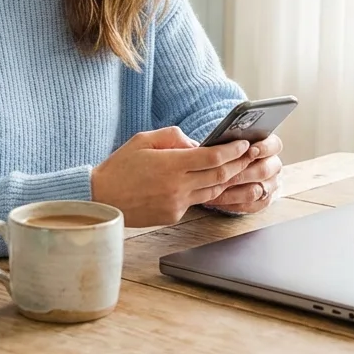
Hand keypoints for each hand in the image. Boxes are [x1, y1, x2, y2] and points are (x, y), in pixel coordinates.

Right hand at [91, 126, 253, 226]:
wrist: (102, 199)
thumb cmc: (120, 166)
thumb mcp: (143, 140)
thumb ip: (173, 136)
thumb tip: (196, 143)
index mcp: (171, 165)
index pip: (213, 157)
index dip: (232, 150)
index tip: (244, 143)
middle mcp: (178, 186)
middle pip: (219, 175)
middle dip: (239, 164)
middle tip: (251, 154)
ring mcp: (177, 204)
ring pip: (213, 191)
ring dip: (227, 179)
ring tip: (238, 168)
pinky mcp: (173, 216)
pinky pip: (196, 202)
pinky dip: (204, 191)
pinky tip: (210, 182)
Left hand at [202, 134, 282, 213]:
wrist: (226, 169)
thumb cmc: (228, 151)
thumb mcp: (230, 142)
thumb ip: (231, 142)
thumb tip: (220, 144)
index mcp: (271, 147)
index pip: (275, 146)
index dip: (263, 148)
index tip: (250, 150)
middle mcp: (273, 166)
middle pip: (264, 171)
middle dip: (243, 173)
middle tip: (225, 174)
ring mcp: (271, 185)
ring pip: (257, 191)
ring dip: (234, 191)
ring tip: (216, 189)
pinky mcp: (263, 201)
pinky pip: (251, 205)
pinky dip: (233, 203)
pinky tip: (218, 199)